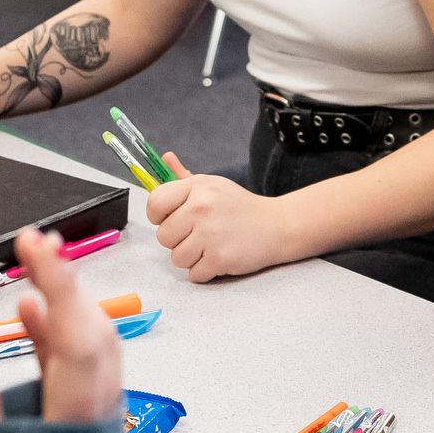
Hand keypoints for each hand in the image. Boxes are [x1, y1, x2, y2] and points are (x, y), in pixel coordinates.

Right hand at [0, 226, 123, 426]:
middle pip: (91, 332)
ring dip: (63, 301)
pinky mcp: (83, 423)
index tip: (34, 244)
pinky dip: (55, 332)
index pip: (77, 338)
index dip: (57, 284)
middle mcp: (96, 417)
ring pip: (88, 343)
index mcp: (79, 424)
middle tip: (35, 242)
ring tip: (36, 263)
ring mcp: (94, 419)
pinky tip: (30, 309)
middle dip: (65, 281)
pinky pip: (76, 366)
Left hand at [145, 151, 302, 281]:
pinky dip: (205, 271)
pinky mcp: (220, 258)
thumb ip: (184, 177)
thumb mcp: (213, 185)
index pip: (155, 203)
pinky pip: (194, 274)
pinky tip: (220, 257)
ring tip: (211, 246)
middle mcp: (201, 208)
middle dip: (178, 240)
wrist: (278, 225)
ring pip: (177, 258)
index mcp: (197, 187)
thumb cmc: (240, 206)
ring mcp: (210, 234)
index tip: (170, 219)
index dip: (158, 216)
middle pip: (163, 236)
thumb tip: (164, 157)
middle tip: (199, 235)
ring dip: (191, 258)